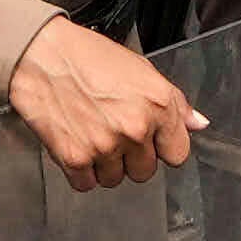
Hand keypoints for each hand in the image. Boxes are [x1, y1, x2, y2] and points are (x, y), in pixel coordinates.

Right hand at [7, 18, 207, 185]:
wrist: (42, 56)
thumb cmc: (88, 57)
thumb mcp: (141, 70)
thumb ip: (174, 103)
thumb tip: (198, 124)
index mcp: (158, 105)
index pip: (178, 154)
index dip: (161, 147)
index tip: (149, 139)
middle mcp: (135, 128)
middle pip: (145, 172)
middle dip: (131, 157)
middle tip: (113, 130)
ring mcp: (106, 146)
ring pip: (115, 179)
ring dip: (104, 165)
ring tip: (92, 133)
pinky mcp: (75, 159)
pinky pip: (86, 184)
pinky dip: (80, 171)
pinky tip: (76, 143)